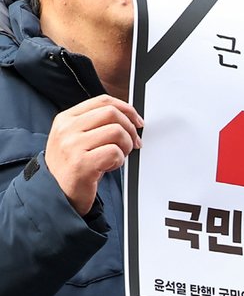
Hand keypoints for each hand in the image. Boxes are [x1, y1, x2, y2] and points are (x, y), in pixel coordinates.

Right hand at [45, 95, 142, 214]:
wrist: (54, 194)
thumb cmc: (71, 167)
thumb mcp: (76, 138)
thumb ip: (96, 124)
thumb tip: (129, 117)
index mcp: (66, 119)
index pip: (102, 101)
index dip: (126, 109)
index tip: (137, 121)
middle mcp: (67, 129)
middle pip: (112, 113)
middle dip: (130, 128)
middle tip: (133, 143)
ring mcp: (72, 146)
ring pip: (116, 131)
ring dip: (126, 145)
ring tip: (118, 156)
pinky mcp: (81, 164)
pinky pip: (115, 152)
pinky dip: (119, 160)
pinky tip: (110, 166)